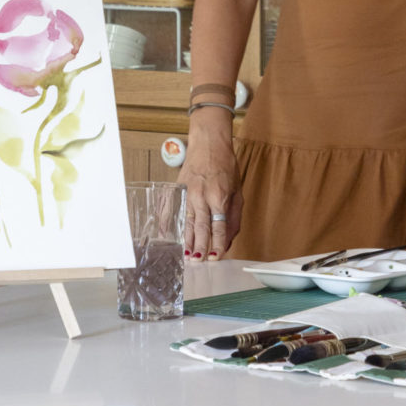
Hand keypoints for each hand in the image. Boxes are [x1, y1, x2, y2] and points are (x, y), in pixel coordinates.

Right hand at [179, 114, 242, 259]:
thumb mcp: (237, 189)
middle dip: (200, 247)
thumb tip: (229, 239)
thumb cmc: (226, 165)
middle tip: (198, 263)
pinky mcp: (178, 190)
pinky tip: (167, 237)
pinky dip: (169, 224)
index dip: (217, 244)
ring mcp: (188, 193)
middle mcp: (202, 197)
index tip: (216, 257)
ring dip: (186, 241)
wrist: (209, 143)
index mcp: (219, 196)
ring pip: (186, 222)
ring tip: (186, 256)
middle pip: (200, 228)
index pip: (218, 227)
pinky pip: (172, 210)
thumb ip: (234, 216)